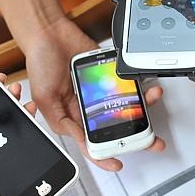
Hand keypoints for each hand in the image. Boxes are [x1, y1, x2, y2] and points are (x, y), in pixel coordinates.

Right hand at [24, 18, 164, 170]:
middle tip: (153, 141)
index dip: (105, 154)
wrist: (49, 33)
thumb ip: (62, 122)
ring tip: (152, 100)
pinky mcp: (110, 72)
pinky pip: (128, 81)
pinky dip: (138, 83)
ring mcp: (102, 89)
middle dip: (137, 135)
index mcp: (74, 116)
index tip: (118, 162)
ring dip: (143, 104)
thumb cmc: (41, 64)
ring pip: (127, 103)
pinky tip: (145, 85)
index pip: (92, 142)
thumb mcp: (44, 99)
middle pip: (117, 125)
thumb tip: (82, 140)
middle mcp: (90, 105)